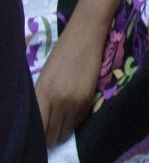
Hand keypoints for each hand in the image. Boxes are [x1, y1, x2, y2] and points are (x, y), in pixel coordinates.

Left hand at [35, 16, 105, 145]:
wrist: (87, 34)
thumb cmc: (62, 52)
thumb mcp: (45, 76)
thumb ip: (42, 99)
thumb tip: (43, 119)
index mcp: (42, 94)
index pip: (38, 128)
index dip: (39, 135)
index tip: (40, 134)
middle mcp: (58, 101)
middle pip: (51, 134)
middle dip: (50, 136)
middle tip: (51, 130)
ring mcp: (74, 101)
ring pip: (66, 130)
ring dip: (63, 129)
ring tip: (62, 120)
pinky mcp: (89, 98)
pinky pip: (79, 120)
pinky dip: (75, 119)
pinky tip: (73, 109)